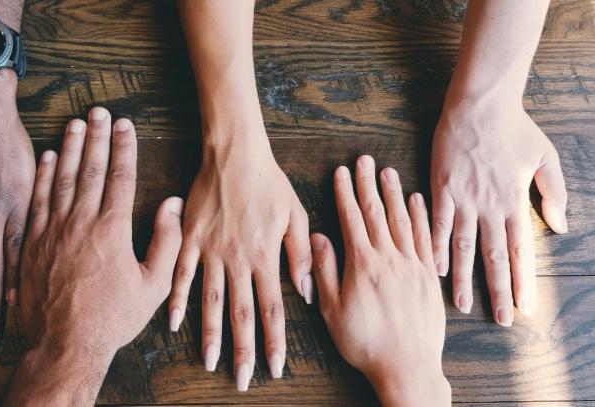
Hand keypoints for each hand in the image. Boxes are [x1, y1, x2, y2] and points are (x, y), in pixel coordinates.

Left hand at [4, 111, 182, 405]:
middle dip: (96, 137)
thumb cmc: (112, 318)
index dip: (124, 147)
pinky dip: (42, 176)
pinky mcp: (32, 243)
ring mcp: (52, 231)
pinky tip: (47, 157)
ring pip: (61, 178)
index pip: (119, 177)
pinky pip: (37, 200)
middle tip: (99, 111)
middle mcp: (80, 223)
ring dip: (69, 148)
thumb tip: (172, 205)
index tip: (125, 125)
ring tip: (75, 123)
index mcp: (111, 230)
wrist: (64, 344)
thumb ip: (166, 241)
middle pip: (89, 169)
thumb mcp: (153, 285)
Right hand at [168, 129, 311, 390]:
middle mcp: (238, 260)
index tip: (275, 367)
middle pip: (241, 313)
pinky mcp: (190, 239)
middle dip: (243, 350)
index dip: (274, 341)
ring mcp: (211, 251)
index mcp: (265, 256)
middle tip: (242, 379)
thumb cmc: (269, 182)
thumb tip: (307, 292)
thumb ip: (300, 255)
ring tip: (210, 361)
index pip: (272, 309)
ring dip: (210, 334)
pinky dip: (177, 300)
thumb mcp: (296, 215)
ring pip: (210, 301)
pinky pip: (182, 275)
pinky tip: (174, 323)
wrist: (234, 154)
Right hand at [312, 156, 449, 406]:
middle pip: (377, 213)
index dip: (345, 193)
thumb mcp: (332, 310)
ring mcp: (413, 266)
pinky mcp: (429, 276)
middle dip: (368, 184)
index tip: (342, 172)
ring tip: (388, 171)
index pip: (352, 219)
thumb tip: (317, 238)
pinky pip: (426, 238)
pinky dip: (421, 216)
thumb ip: (324, 271)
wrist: (407, 367)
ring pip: (402, 220)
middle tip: (365, 159)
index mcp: (363, 264)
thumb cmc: (365, 343)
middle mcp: (390, 258)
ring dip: (394, 194)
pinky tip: (417, 201)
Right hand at [431, 101, 566, 324]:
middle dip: (498, 290)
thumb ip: (553, 194)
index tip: (526, 307)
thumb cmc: (514, 128)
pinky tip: (434, 268)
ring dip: (463, 278)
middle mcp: (489, 206)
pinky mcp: (441, 188)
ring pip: (464, 246)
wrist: (479, 105)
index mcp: (514, 201)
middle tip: (500, 319)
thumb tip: (560, 227)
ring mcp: (463, 199)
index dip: (523, 281)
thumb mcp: (546, 158)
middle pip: (493, 256)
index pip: (520, 250)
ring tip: (461, 305)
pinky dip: (436, 247)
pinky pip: (437, 224)